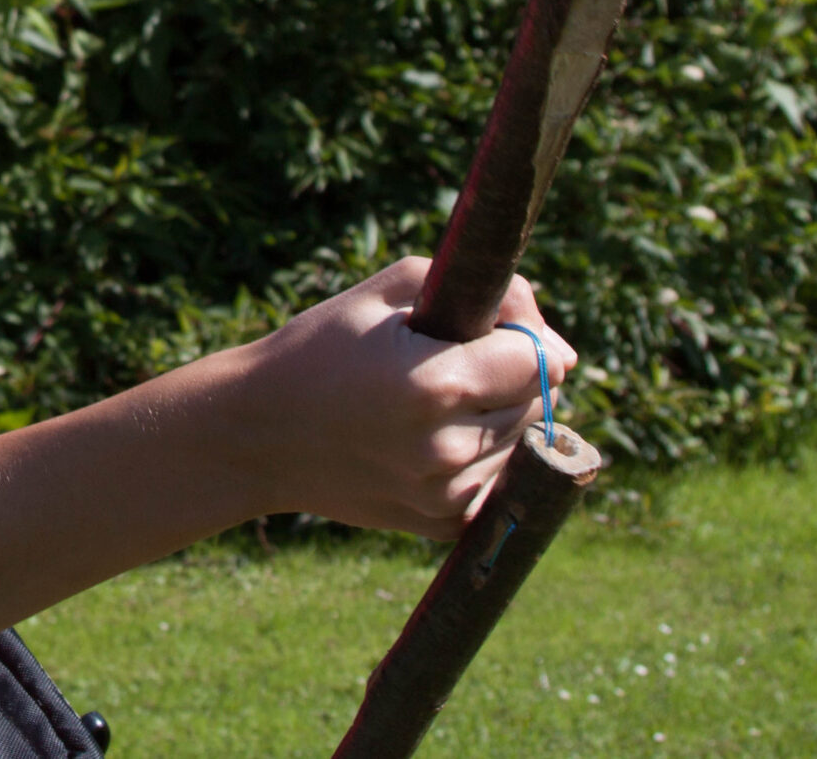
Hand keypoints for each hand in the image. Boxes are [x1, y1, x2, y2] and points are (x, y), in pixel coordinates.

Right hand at [223, 257, 574, 539]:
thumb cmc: (317, 351)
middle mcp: (449, 448)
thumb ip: (483, 294)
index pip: (541, 358)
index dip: (522, 336)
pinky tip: (434, 439)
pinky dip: (484, 457)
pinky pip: (501, 480)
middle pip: (540, 401)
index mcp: (437, 384)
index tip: (487, 331)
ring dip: (499, 416)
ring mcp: (448, 493)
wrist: (255, 435)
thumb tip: (561, 345)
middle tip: (451, 363)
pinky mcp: (444, 523)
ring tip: (433, 404)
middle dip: (512, 375)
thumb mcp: (384, 294)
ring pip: (526, 442)